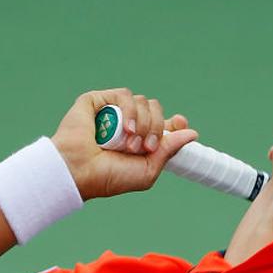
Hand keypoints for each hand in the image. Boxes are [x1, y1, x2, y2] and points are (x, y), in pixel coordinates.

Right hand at [51, 88, 197, 199]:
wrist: (80, 172)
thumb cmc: (109, 177)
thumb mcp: (148, 170)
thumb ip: (170, 150)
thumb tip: (192, 133)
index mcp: (139, 140)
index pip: (164, 122)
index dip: (175, 122)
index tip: (181, 124)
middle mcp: (127, 123)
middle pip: (157, 110)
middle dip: (157, 129)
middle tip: (145, 148)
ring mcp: (113, 111)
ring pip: (144, 102)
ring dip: (144, 124)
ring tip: (130, 144)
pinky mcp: (98, 101)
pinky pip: (125, 95)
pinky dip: (130, 111)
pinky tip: (126, 129)